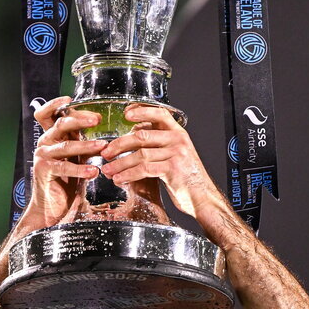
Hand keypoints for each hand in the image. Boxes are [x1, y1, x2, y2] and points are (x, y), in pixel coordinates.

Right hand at [27, 97, 106, 225]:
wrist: (53, 207)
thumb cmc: (66, 182)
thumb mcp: (78, 158)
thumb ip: (84, 144)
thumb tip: (103, 133)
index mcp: (52, 136)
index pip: (48, 114)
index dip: (56, 104)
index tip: (70, 99)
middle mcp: (45, 143)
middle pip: (60, 124)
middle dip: (80, 120)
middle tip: (97, 120)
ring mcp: (43, 156)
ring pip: (65, 146)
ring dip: (86, 145)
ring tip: (102, 147)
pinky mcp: (44, 171)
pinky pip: (64, 167)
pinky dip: (81, 169)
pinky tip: (93, 172)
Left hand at [100, 105, 228, 234]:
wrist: (202, 197)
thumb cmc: (186, 178)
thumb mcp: (175, 155)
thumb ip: (158, 144)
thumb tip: (132, 138)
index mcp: (178, 133)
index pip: (160, 114)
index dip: (142, 111)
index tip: (126, 114)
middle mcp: (178, 140)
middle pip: (142, 136)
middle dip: (119, 145)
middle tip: (106, 152)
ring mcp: (176, 153)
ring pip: (140, 154)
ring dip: (120, 163)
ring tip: (108, 170)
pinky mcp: (173, 168)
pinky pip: (144, 169)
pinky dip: (128, 174)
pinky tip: (119, 179)